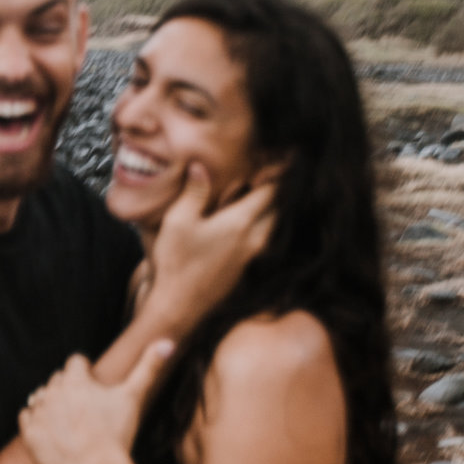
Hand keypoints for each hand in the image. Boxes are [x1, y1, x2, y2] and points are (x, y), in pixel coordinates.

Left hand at [19, 342, 172, 463]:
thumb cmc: (117, 433)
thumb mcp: (134, 397)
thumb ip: (149, 367)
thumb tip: (168, 341)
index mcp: (76, 379)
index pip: (75, 361)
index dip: (86, 370)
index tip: (94, 383)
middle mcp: (53, 391)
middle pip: (57, 379)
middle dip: (68, 386)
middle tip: (84, 404)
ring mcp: (39, 413)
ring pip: (39, 396)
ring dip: (50, 401)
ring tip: (66, 417)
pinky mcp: (29, 433)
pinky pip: (25, 416)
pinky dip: (34, 419)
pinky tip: (49, 428)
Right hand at [142, 161, 278, 335]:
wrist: (179, 308)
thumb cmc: (176, 263)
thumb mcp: (178, 221)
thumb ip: (194, 191)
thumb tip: (200, 166)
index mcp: (240, 223)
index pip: (271, 191)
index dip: (278, 172)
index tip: (286, 156)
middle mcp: (253, 239)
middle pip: (277, 208)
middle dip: (277, 189)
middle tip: (274, 172)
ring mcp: (251, 257)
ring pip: (271, 226)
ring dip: (270, 208)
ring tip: (258, 193)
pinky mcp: (244, 269)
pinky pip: (262, 240)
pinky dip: (261, 224)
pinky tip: (244, 221)